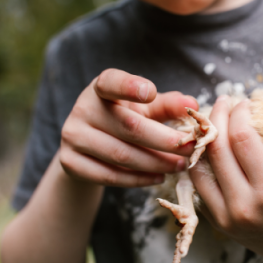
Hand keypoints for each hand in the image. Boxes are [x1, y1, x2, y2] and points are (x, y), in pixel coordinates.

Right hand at [60, 69, 198, 187]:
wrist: (89, 149)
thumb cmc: (124, 121)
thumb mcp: (145, 110)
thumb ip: (167, 106)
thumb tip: (193, 105)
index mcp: (101, 88)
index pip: (111, 82)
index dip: (129, 86)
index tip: (151, 92)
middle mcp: (82, 109)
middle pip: (129, 126)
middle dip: (165, 140)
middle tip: (190, 149)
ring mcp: (72, 136)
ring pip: (122, 155)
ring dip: (157, 163)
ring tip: (181, 166)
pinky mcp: (70, 163)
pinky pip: (110, 176)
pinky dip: (139, 180)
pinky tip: (158, 177)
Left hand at [190, 96, 262, 262]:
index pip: (242, 138)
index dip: (239, 112)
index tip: (245, 101)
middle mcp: (246, 206)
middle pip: (217, 148)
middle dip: (217, 117)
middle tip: (224, 101)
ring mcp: (229, 218)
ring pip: (199, 166)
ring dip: (203, 137)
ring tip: (212, 119)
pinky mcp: (220, 223)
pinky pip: (199, 185)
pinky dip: (199, 162)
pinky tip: (208, 146)